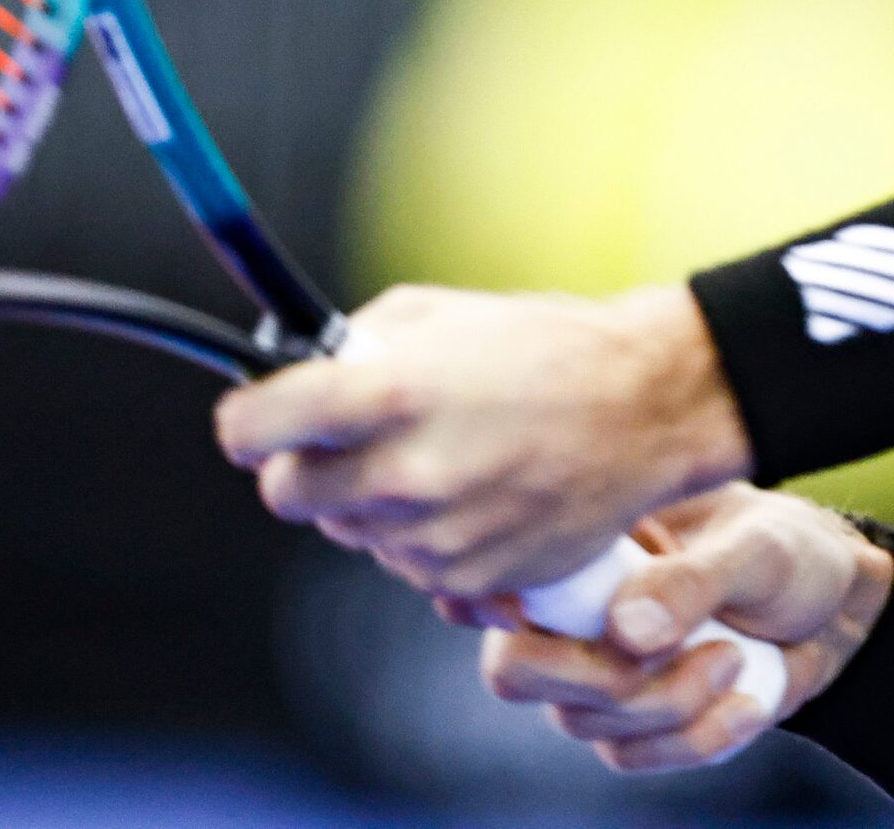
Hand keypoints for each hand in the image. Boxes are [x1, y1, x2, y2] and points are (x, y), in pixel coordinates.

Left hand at [214, 283, 753, 596]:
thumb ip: (360, 345)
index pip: (250, 430)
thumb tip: (306, 369)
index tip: (255, 421)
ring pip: (350, 531)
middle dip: (304, 465)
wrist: (646, 410)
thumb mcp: (442, 313)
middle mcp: (401, 473)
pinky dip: (424, 537)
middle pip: (286, 493)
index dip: (247, 422)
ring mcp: (433, 536)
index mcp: (386, 395)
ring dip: (370, 501)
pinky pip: (408, 565)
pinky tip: (473, 494)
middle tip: (348, 440)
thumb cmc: (548, 347)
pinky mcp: (468, 579)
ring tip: (439, 458)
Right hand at [469, 488, 893, 772]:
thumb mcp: (757, 549)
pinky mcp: (636, 724)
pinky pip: (632, 756)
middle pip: (513, 670)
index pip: (493, 577)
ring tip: (734, 656)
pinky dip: (698, 738)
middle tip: (665, 651)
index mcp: (584, 542)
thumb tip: (625, 631)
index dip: (487, 602)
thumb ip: (692, 580)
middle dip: (593, 675)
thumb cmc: (788, 552)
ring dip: (667, 704)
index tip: (528, 611)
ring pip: (582, 721)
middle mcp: (572, 610)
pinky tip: (747, 702)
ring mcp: (597, 672)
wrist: (835, 610)